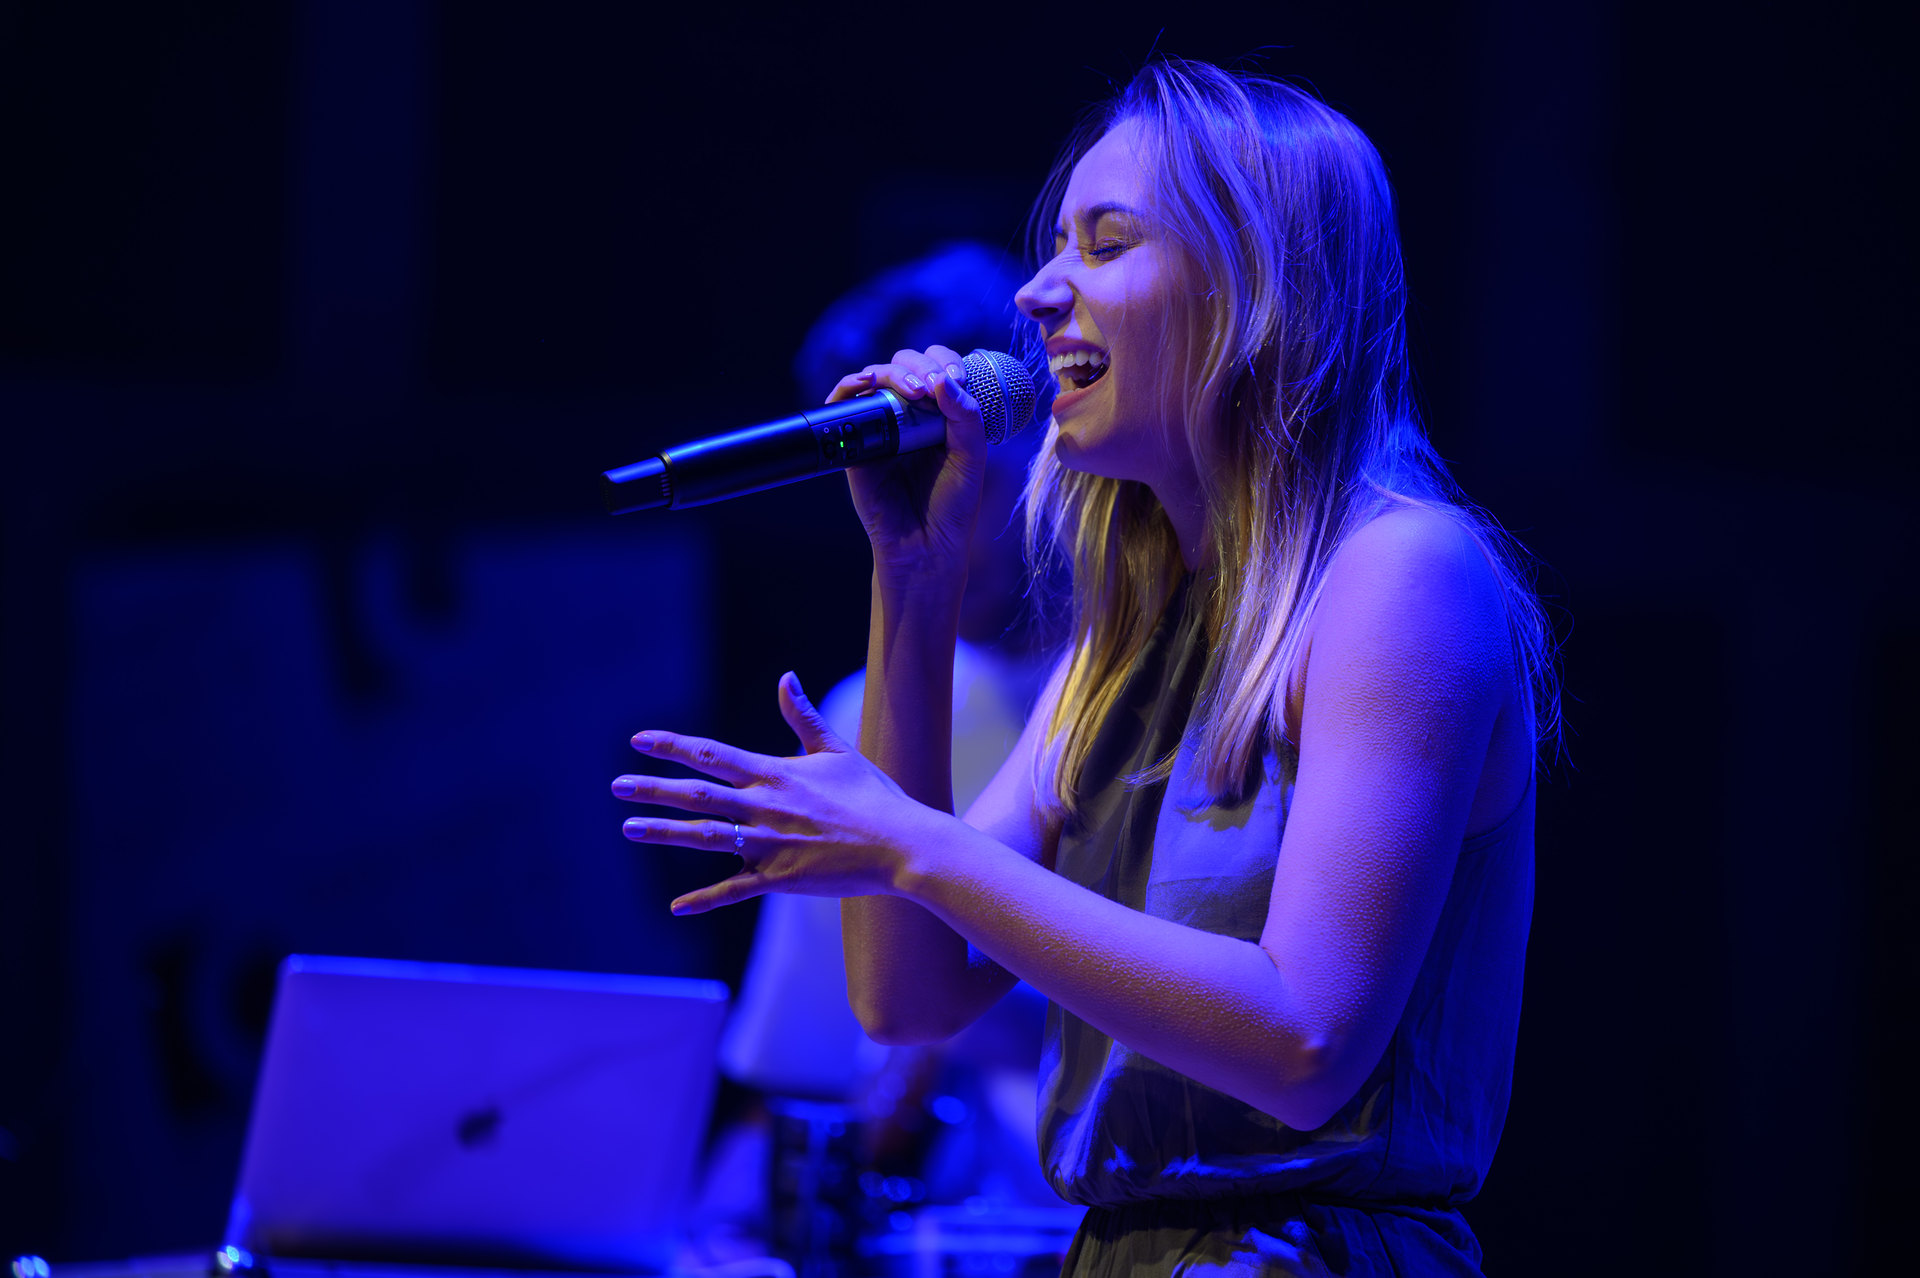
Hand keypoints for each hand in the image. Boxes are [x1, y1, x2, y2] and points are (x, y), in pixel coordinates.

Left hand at [612, 672, 941, 913]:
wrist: (901, 844)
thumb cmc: (873, 796)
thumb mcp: (837, 750)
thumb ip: (804, 717)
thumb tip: (785, 677)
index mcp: (776, 774)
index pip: (713, 755)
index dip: (674, 746)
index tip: (640, 740)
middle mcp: (765, 807)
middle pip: (698, 795)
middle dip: (653, 789)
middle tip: (616, 786)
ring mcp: (769, 844)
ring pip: (705, 837)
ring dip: (665, 832)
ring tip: (630, 828)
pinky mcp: (780, 878)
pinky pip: (734, 890)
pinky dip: (704, 899)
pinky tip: (676, 906)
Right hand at [826, 344, 987, 581]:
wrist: (926, 544)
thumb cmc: (953, 505)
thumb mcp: (972, 457)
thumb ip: (966, 417)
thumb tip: (942, 380)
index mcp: (942, 413)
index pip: (939, 366)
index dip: (945, 361)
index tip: (955, 378)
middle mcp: (911, 414)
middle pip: (907, 363)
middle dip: (920, 365)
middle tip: (930, 388)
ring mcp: (882, 425)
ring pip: (877, 376)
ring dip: (892, 372)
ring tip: (911, 390)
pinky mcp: (857, 442)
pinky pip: (845, 403)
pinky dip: (850, 384)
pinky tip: (864, 382)